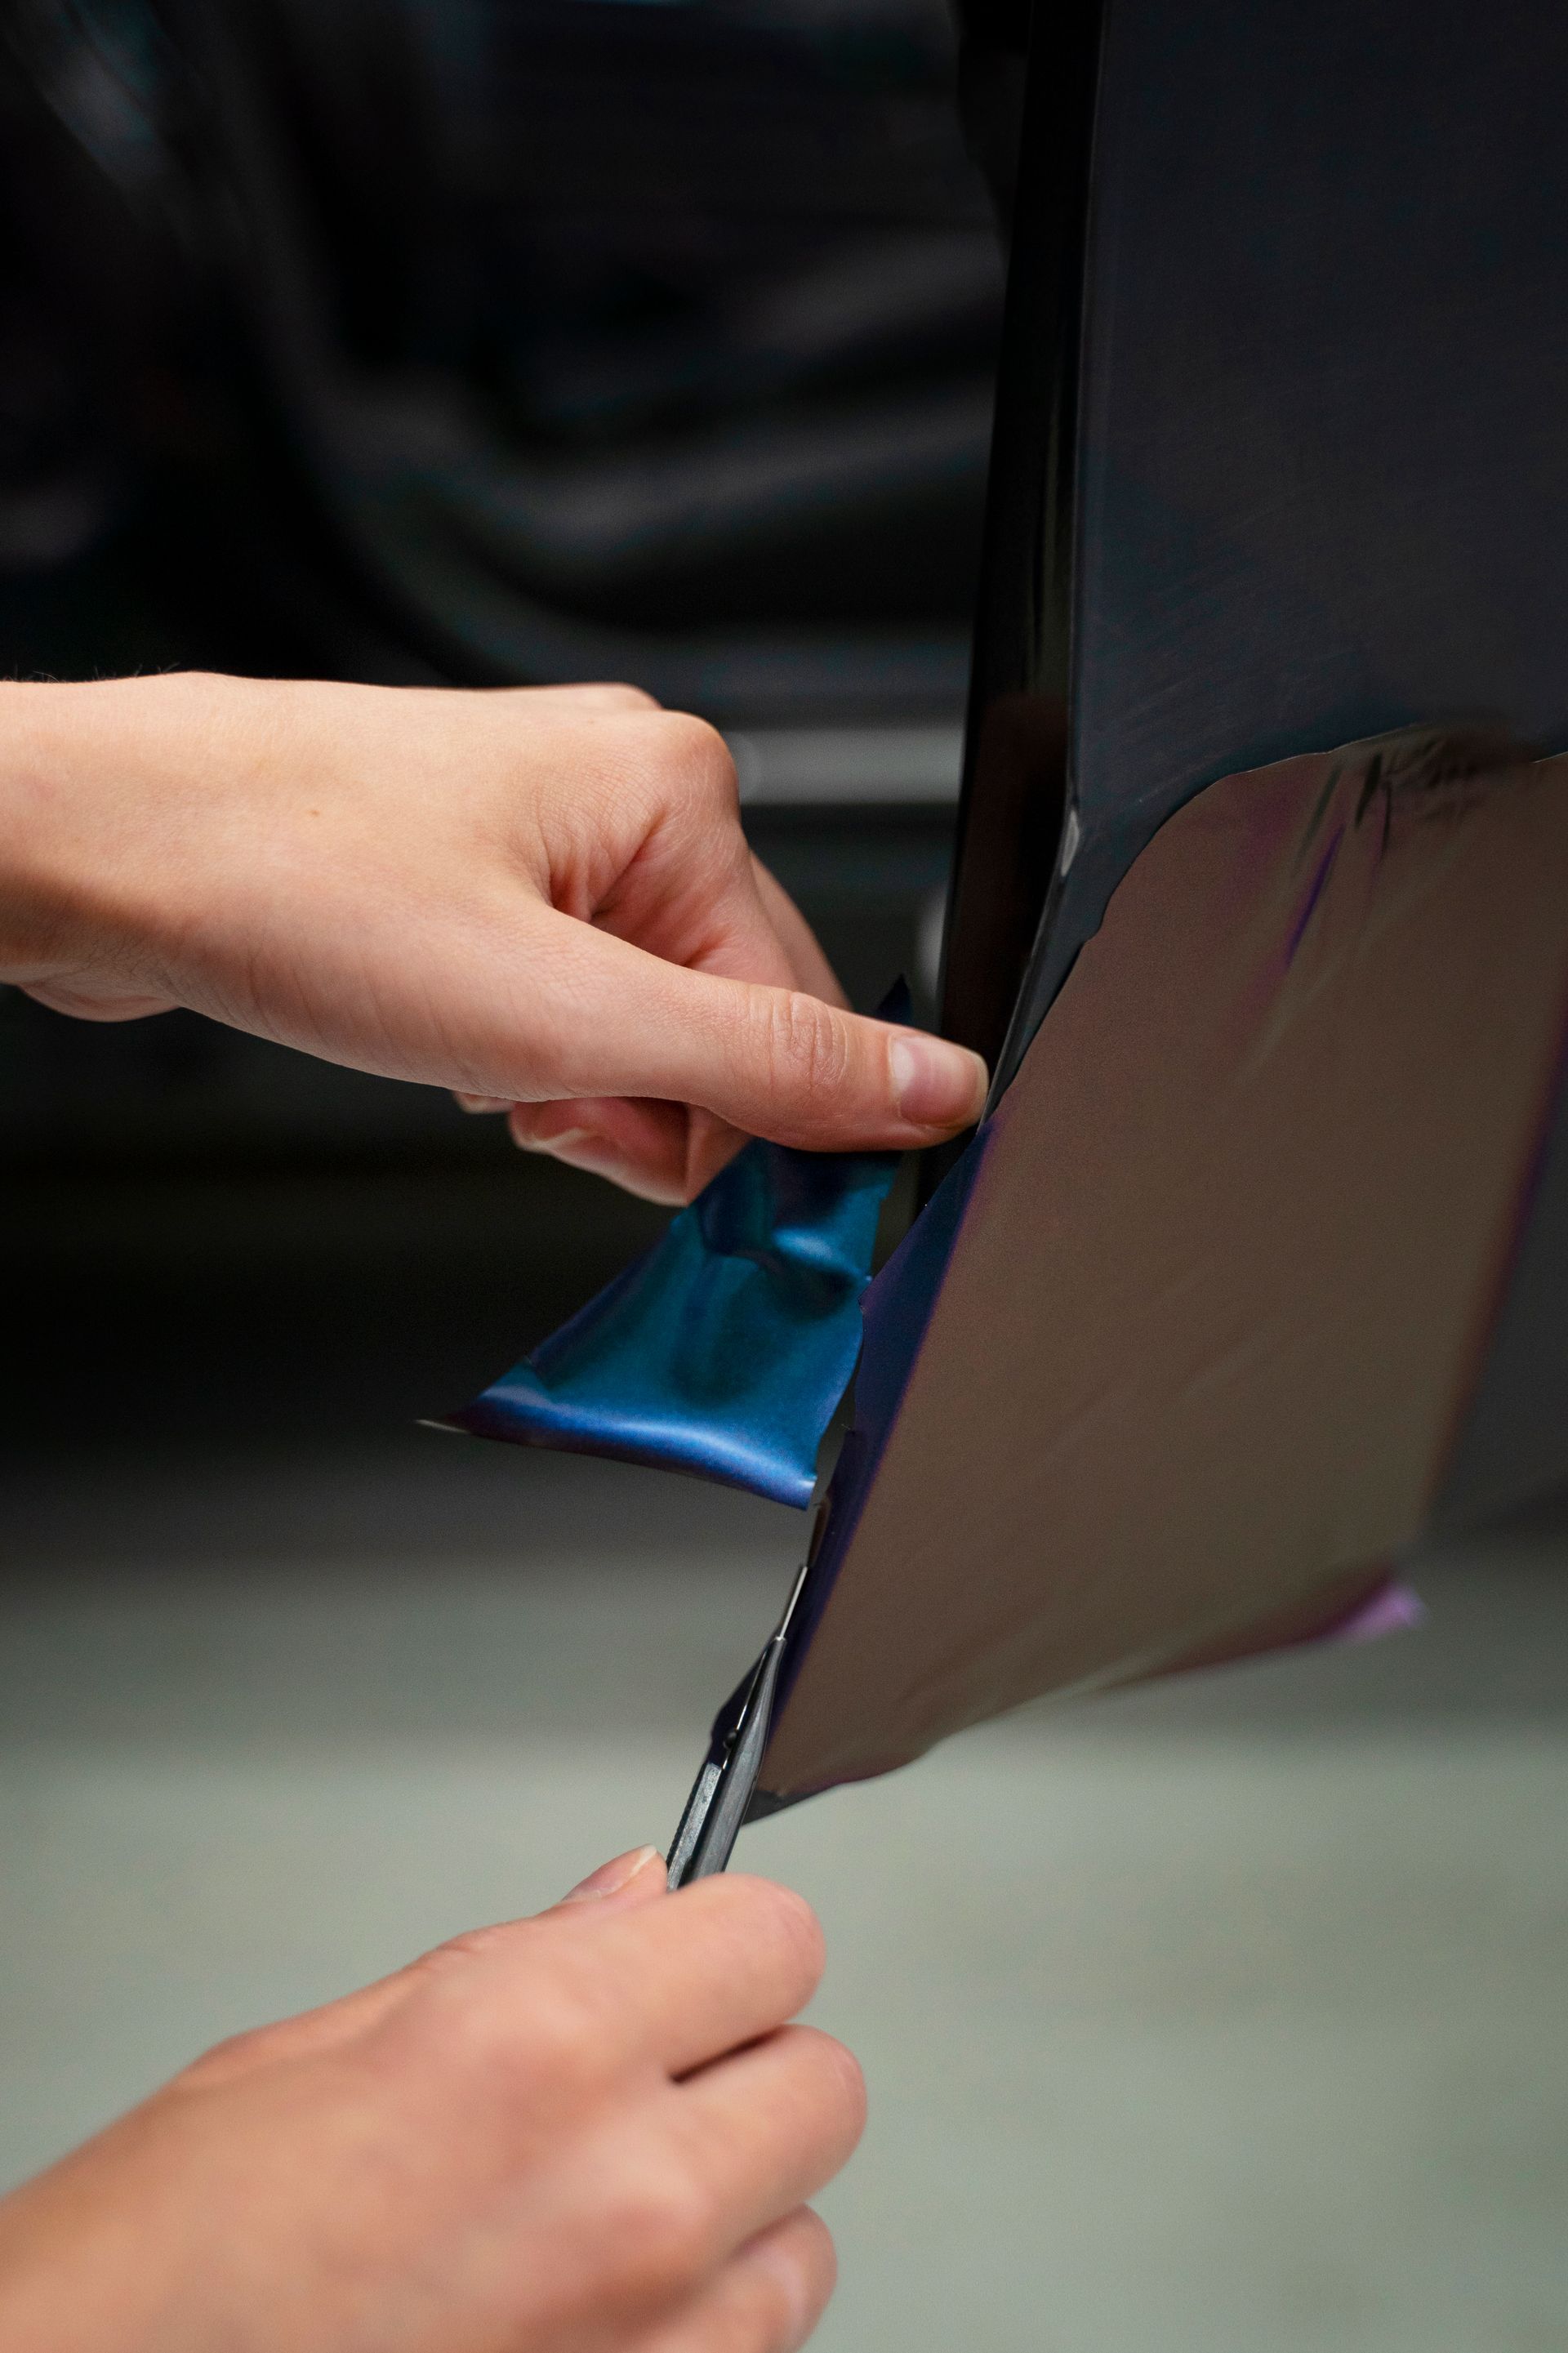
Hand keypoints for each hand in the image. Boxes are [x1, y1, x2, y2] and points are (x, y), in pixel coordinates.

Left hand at [0, 673, 985, 1200]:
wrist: (93, 844)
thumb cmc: (283, 880)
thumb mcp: (558, 1015)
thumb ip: (764, 1065)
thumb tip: (930, 1087)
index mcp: (678, 791)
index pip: (796, 1012)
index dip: (731, 1127)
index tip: (657, 1174)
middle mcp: (622, 789)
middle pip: (719, 1017)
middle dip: (635, 1101)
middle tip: (534, 1100)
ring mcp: (541, 823)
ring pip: (631, 1019)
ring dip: (567, 1082)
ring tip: (472, 1061)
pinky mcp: (472, 865)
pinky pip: (554, 997)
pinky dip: (512, 1050)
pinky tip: (441, 1039)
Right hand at [0, 1849, 863, 2352]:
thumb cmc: (161, 2267)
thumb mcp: (317, 2049)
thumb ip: (515, 1963)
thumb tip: (633, 1899)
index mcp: (536, 2047)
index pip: (775, 1940)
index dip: (732, 1944)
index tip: (700, 1962)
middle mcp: (623, 2194)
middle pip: (826, 2087)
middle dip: (747, 2073)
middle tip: (648, 2090)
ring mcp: (653, 2343)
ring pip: (806, 2243)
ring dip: (735, 2219)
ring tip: (600, 2223)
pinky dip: (700, 2333)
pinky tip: (593, 2314)